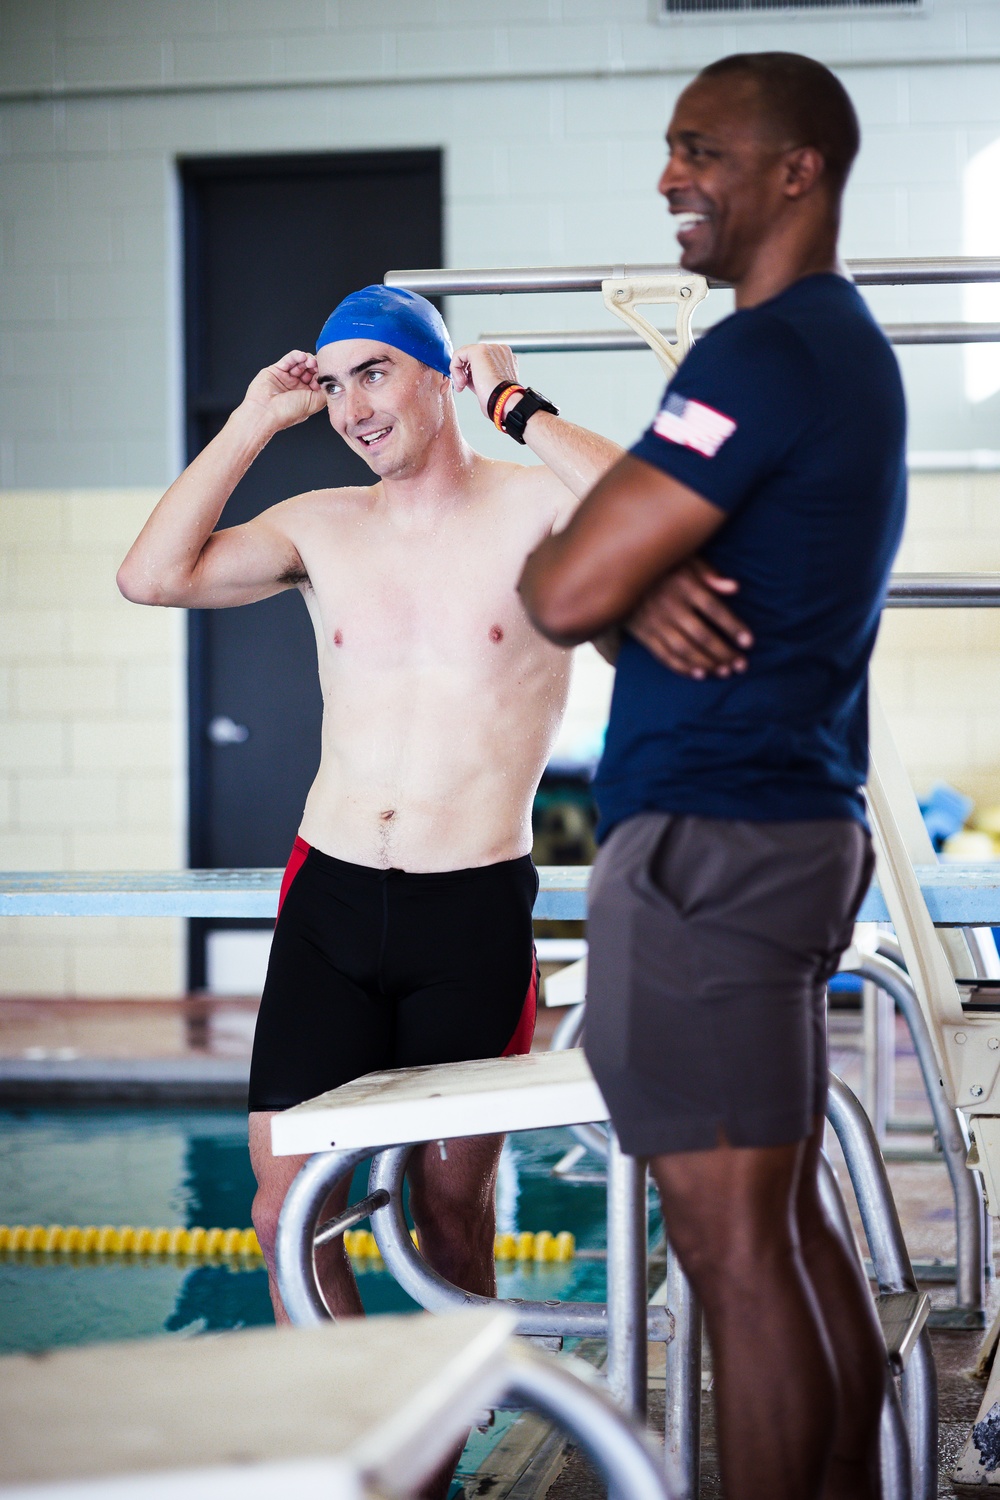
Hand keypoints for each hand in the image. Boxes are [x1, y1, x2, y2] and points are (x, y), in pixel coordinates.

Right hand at [242, 351, 325, 431]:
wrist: (265, 412)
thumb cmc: (287, 412)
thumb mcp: (315, 403)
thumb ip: (325, 391)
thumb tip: (331, 381)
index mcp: (306, 396)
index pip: (318, 380)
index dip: (322, 374)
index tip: (327, 371)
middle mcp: (296, 387)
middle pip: (310, 370)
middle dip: (315, 365)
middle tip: (318, 364)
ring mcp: (286, 378)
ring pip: (300, 363)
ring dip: (307, 359)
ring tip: (310, 361)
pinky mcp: (276, 370)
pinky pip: (288, 359)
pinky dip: (296, 356)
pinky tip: (302, 356)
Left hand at [451, 343, 520, 419]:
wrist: (504, 400)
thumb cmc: (500, 399)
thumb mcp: (490, 386)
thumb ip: (481, 376)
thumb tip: (467, 377)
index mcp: (505, 359)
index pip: (482, 361)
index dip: (471, 373)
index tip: (467, 385)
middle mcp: (499, 351)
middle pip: (473, 357)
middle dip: (464, 372)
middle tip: (462, 386)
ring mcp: (490, 348)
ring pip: (465, 355)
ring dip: (459, 372)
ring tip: (461, 386)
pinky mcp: (479, 350)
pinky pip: (459, 355)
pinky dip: (455, 368)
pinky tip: (460, 381)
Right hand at [626, 557, 752, 678]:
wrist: (616, 571)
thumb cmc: (661, 564)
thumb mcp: (685, 559)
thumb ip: (709, 573)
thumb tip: (734, 588)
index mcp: (684, 585)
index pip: (714, 609)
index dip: (733, 627)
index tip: (749, 642)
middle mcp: (670, 605)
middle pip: (702, 634)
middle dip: (723, 652)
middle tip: (741, 665)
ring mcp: (654, 622)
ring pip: (684, 649)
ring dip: (706, 663)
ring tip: (725, 672)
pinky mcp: (643, 633)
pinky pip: (663, 655)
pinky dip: (682, 667)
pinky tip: (699, 675)